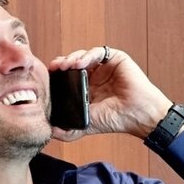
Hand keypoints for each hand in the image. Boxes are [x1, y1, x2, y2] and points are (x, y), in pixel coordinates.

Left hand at [48, 46, 171, 141]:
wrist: (136, 116)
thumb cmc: (115, 120)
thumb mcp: (86, 125)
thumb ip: (68, 130)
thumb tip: (50, 131)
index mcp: (86, 88)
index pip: (67, 77)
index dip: (57, 75)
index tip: (47, 77)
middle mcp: (95, 76)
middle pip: (72, 63)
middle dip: (61, 64)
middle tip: (53, 68)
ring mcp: (105, 67)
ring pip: (83, 55)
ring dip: (71, 58)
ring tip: (65, 66)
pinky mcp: (115, 59)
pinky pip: (98, 52)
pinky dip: (87, 55)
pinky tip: (80, 64)